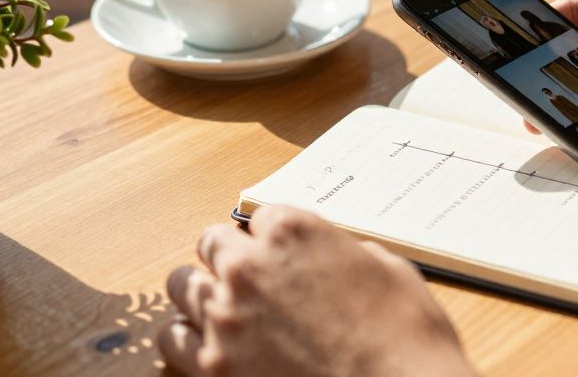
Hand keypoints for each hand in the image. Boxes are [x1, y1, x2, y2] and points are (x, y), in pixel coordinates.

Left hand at [160, 206, 473, 376]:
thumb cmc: (405, 337)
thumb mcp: (390, 270)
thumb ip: (347, 251)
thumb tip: (335, 255)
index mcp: (294, 232)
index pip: (261, 216)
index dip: (274, 237)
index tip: (282, 252)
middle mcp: (250, 267)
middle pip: (212, 243)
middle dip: (231, 257)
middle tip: (251, 278)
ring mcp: (226, 318)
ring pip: (181, 285)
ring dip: (202, 291)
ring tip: (221, 306)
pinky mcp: (213, 366)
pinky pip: (172, 338)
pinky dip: (186, 336)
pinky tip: (205, 341)